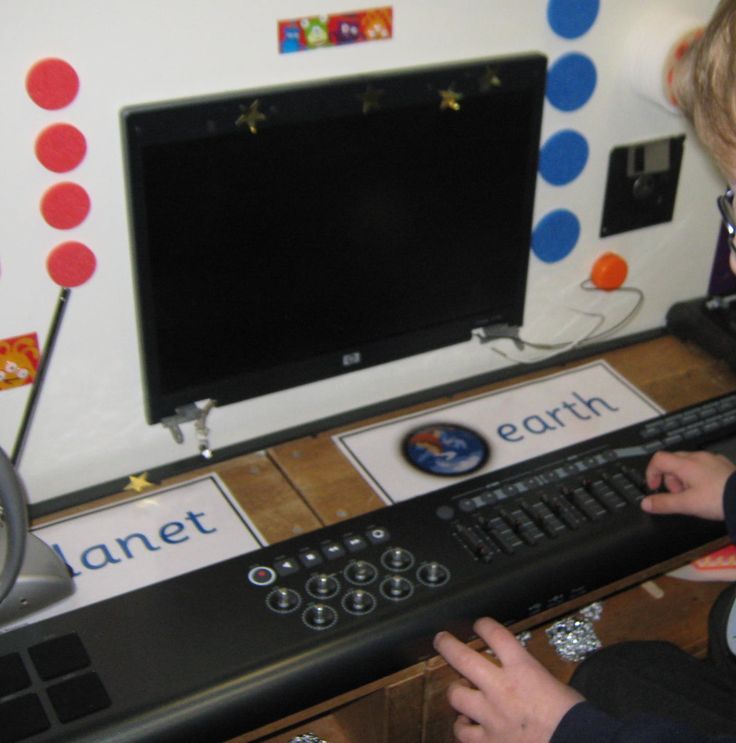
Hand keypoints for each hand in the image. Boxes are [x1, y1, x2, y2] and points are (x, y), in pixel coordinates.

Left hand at [433, 617, 582, 742]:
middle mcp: (501, 687)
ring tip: (460, 691)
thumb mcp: (555, 684)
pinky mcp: (488, 742)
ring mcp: (491, 715)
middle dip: (447, 645)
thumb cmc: (573, 717)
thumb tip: (523, 677)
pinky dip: (462, 727)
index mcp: (522, 669)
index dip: (483, 625)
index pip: (495, 634)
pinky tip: (467, 724)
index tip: (478, 625)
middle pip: (462, 657)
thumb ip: (531, 676)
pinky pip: (462, 732)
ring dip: (456, 692)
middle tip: (440, 640)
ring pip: (455, 695)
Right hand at [643, 449, 735, 520]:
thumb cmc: (719, 499)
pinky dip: (699, 476)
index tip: (655, 487)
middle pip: (672, 461)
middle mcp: (698, 458)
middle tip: (678, 495)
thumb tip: (646, 504)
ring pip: (688, 463)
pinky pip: (704, 466)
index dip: (652, 473)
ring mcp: (712, 460)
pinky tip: (707, 491)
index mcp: (686, 464)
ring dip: (684, 478)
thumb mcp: (688, 505)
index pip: (658, 459)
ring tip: (693, 495)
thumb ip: (664, 503)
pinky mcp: (723, 465)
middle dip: (670, 479)